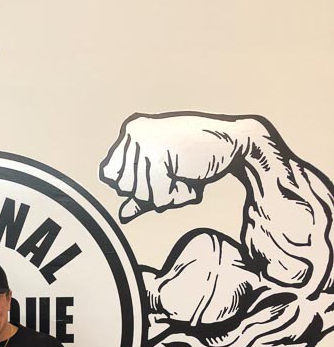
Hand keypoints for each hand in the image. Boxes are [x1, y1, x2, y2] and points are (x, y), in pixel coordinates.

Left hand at [99, 113, 247, 221]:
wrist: (234, 144)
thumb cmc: (200, 154)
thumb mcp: (165, 174)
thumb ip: (142, 194)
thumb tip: (123, 214)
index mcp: (132, 132)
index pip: (111, 176)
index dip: (135, 185)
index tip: (161, 172)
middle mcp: (134, 134)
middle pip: (125, 188)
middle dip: (152, 190)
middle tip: (176, 173)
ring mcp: (146, 144)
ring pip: (142, 195)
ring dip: (168, 193)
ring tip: (184, 173)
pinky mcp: (160, 156)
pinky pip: (158, 197)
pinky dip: (177, 194)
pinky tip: (189, 175)